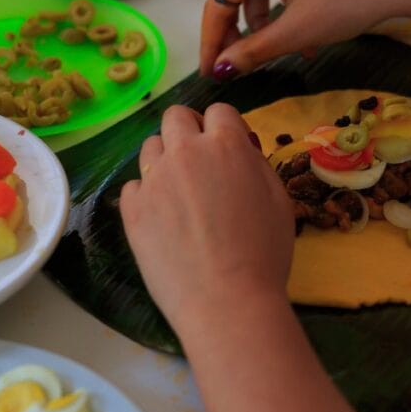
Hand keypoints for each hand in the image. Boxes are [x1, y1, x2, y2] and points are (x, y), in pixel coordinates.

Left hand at [119, 103, 295, 332]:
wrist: (227, 301)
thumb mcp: (279, 199)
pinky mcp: (132, 209)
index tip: (229, 148)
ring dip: (165, 159)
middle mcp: (185, 152)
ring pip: (150, 147)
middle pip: (176, 117)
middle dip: (189, 130)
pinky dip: (147, 195)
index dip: (225, 127)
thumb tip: (241, 151)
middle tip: (200, 160)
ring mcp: (153, 179)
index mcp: (226, 145)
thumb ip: (256, 164)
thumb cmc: (266, 252)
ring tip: (179, 191)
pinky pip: (134, 186)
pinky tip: (163, 219)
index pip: (219, 111)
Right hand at [200, 0, 405, 79]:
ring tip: (272, 56)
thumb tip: (220, 70)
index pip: (217, 1)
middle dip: (230, 31)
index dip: (211, 39)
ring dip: (259, 26)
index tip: (210, 71)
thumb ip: (253, 52)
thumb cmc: (344, 3)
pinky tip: (304, 45)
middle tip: (230, 63)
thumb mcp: (295, 33)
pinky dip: (283, 16)